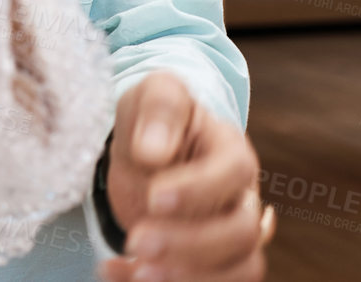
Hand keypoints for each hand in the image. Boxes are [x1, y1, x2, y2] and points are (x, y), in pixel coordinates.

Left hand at [97, 73, 271, 281]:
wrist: (146, 152)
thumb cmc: (153, 121)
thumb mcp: (151, 97)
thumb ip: (159, 110)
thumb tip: (153, 151)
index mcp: (231, 152)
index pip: (234, 174)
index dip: (199, 190)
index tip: (153, 196)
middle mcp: (242, 199)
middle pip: (243, 232)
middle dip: (191, 244)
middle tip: (137, 241)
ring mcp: (231, 237)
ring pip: (242, 271)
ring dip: (193, 280)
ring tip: (137, 273)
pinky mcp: (213, 265)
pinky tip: (117, 273)